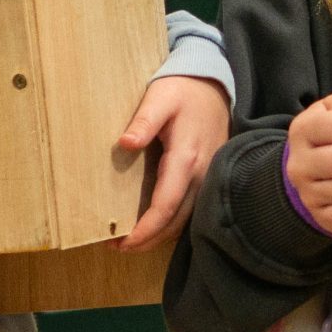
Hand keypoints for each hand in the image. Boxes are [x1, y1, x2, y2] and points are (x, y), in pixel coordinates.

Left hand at [113, 75, 233, 250]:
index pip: (166, 205)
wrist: (213, 84)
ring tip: (131, 240)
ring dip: (159, 234)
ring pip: (185, 218)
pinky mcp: (209, 177)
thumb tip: (126, 144)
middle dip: (148, 239)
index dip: (145, 229)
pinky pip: (191, 208)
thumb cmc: (183, 90)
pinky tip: (153, 223)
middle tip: (118, 247)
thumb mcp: (160, 98)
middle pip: (176, 221)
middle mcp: (201, 174)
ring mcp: (208, 177)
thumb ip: (143, 120)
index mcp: (186, 158)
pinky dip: (171, 221)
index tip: (123, 243)